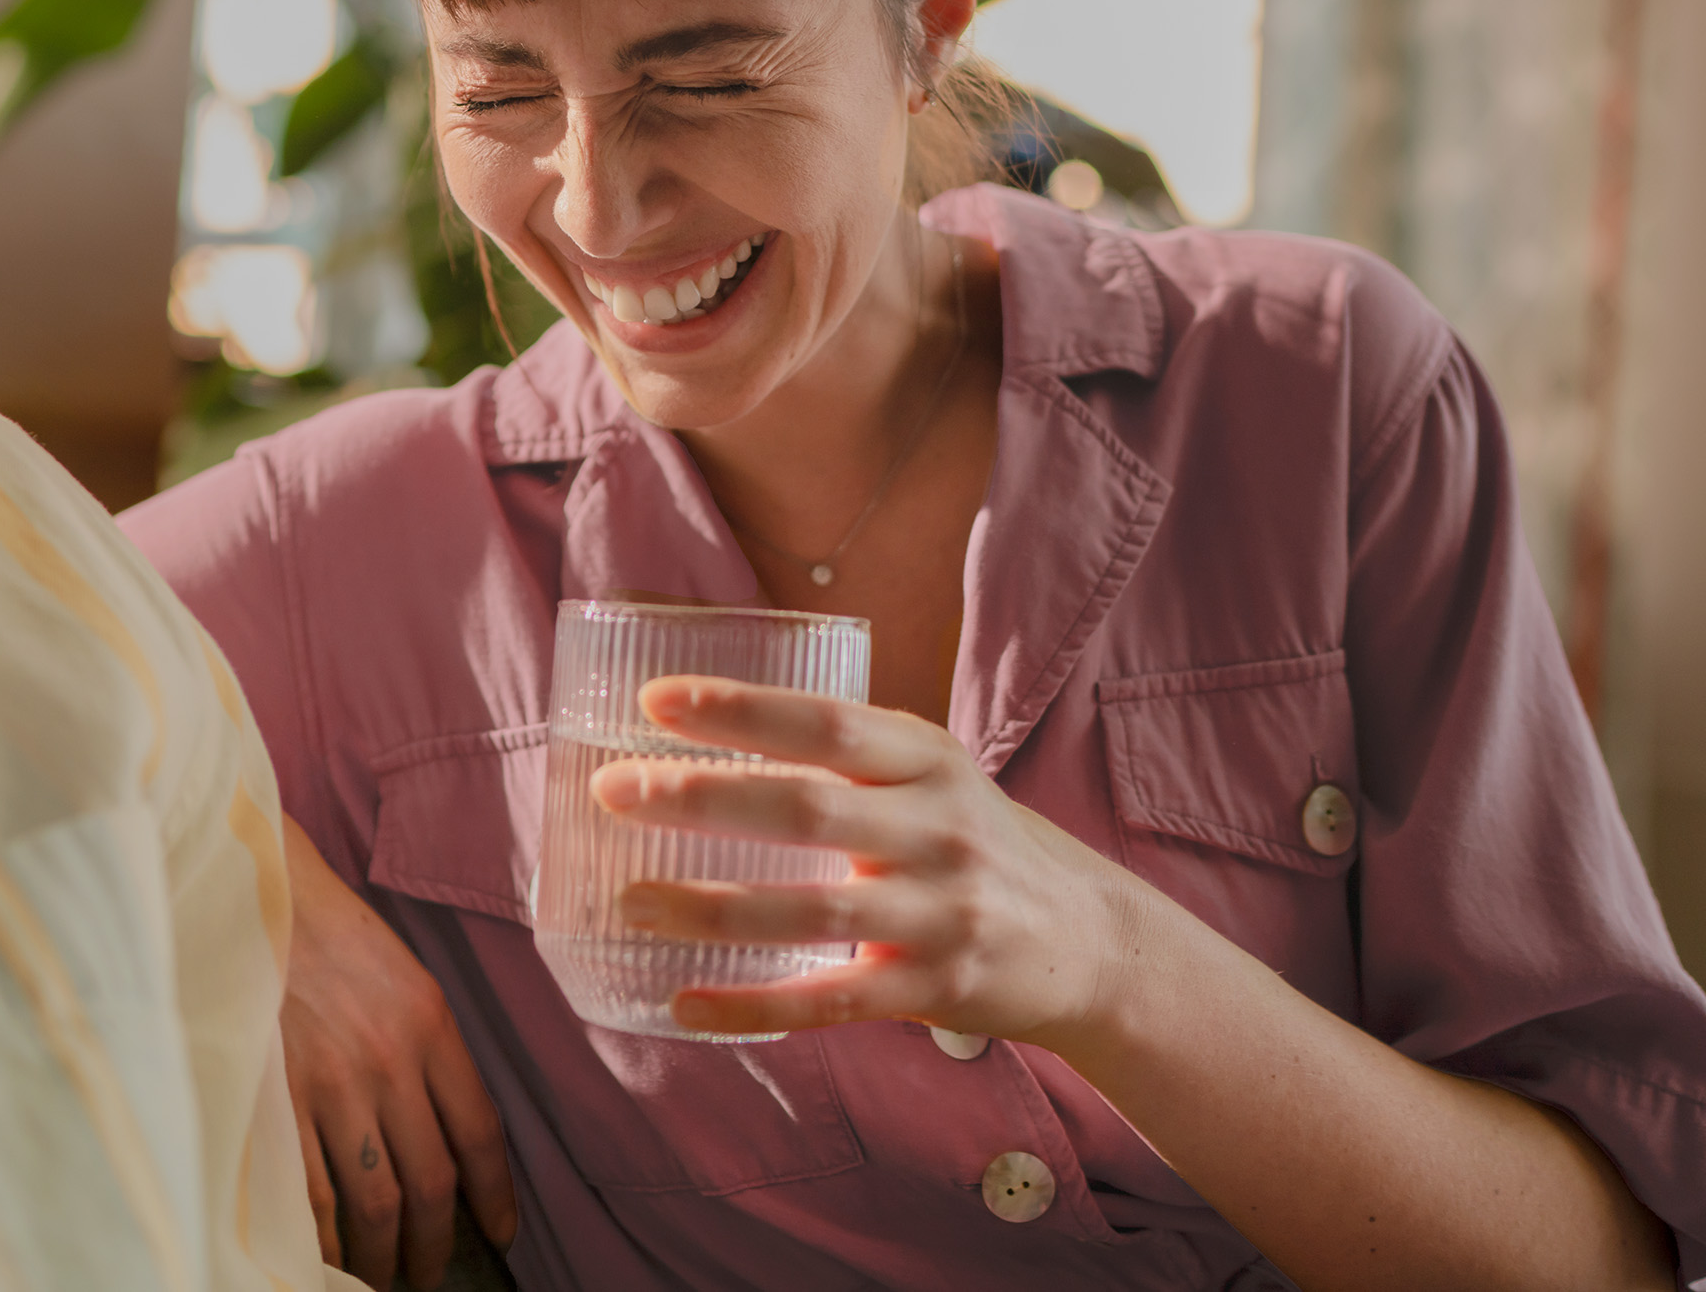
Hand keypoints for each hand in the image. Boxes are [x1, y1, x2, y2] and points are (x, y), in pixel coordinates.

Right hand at [277, 818, 518, 1286]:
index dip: (496, 1196)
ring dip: (383, 1257)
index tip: (500, 1233)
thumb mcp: (409, 981)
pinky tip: (330, 1257)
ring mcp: (330, 1086)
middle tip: (431, 1275)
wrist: (257, 899)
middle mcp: (388, 1062)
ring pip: (373, 1201)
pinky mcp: (277, 1100)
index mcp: (431, 1026)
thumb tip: (451, 1137)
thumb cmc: (336, 936)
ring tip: (385, 1279)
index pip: (480, 1134)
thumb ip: (433, 1054)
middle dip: (435, 1245)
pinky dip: (324, 1237)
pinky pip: (308, 1192)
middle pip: (429, 1182)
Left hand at [591, 676, 1137, 1046]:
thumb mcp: (932, 774)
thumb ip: (846, 751)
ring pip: (807, 910)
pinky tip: (685, 1003)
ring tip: (628, 901)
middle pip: (806, 808)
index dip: (740, 708)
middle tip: (615, 791)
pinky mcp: (931, 990)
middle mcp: (936, 830)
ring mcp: (937, 915)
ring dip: (708, 907)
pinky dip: (752, 1006)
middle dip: (701, 797)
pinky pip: (828, 1002)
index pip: (826, 722)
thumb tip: (710, 723)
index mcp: (928, 761)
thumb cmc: (979, 842)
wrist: (1090, 941)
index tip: (655, 700)